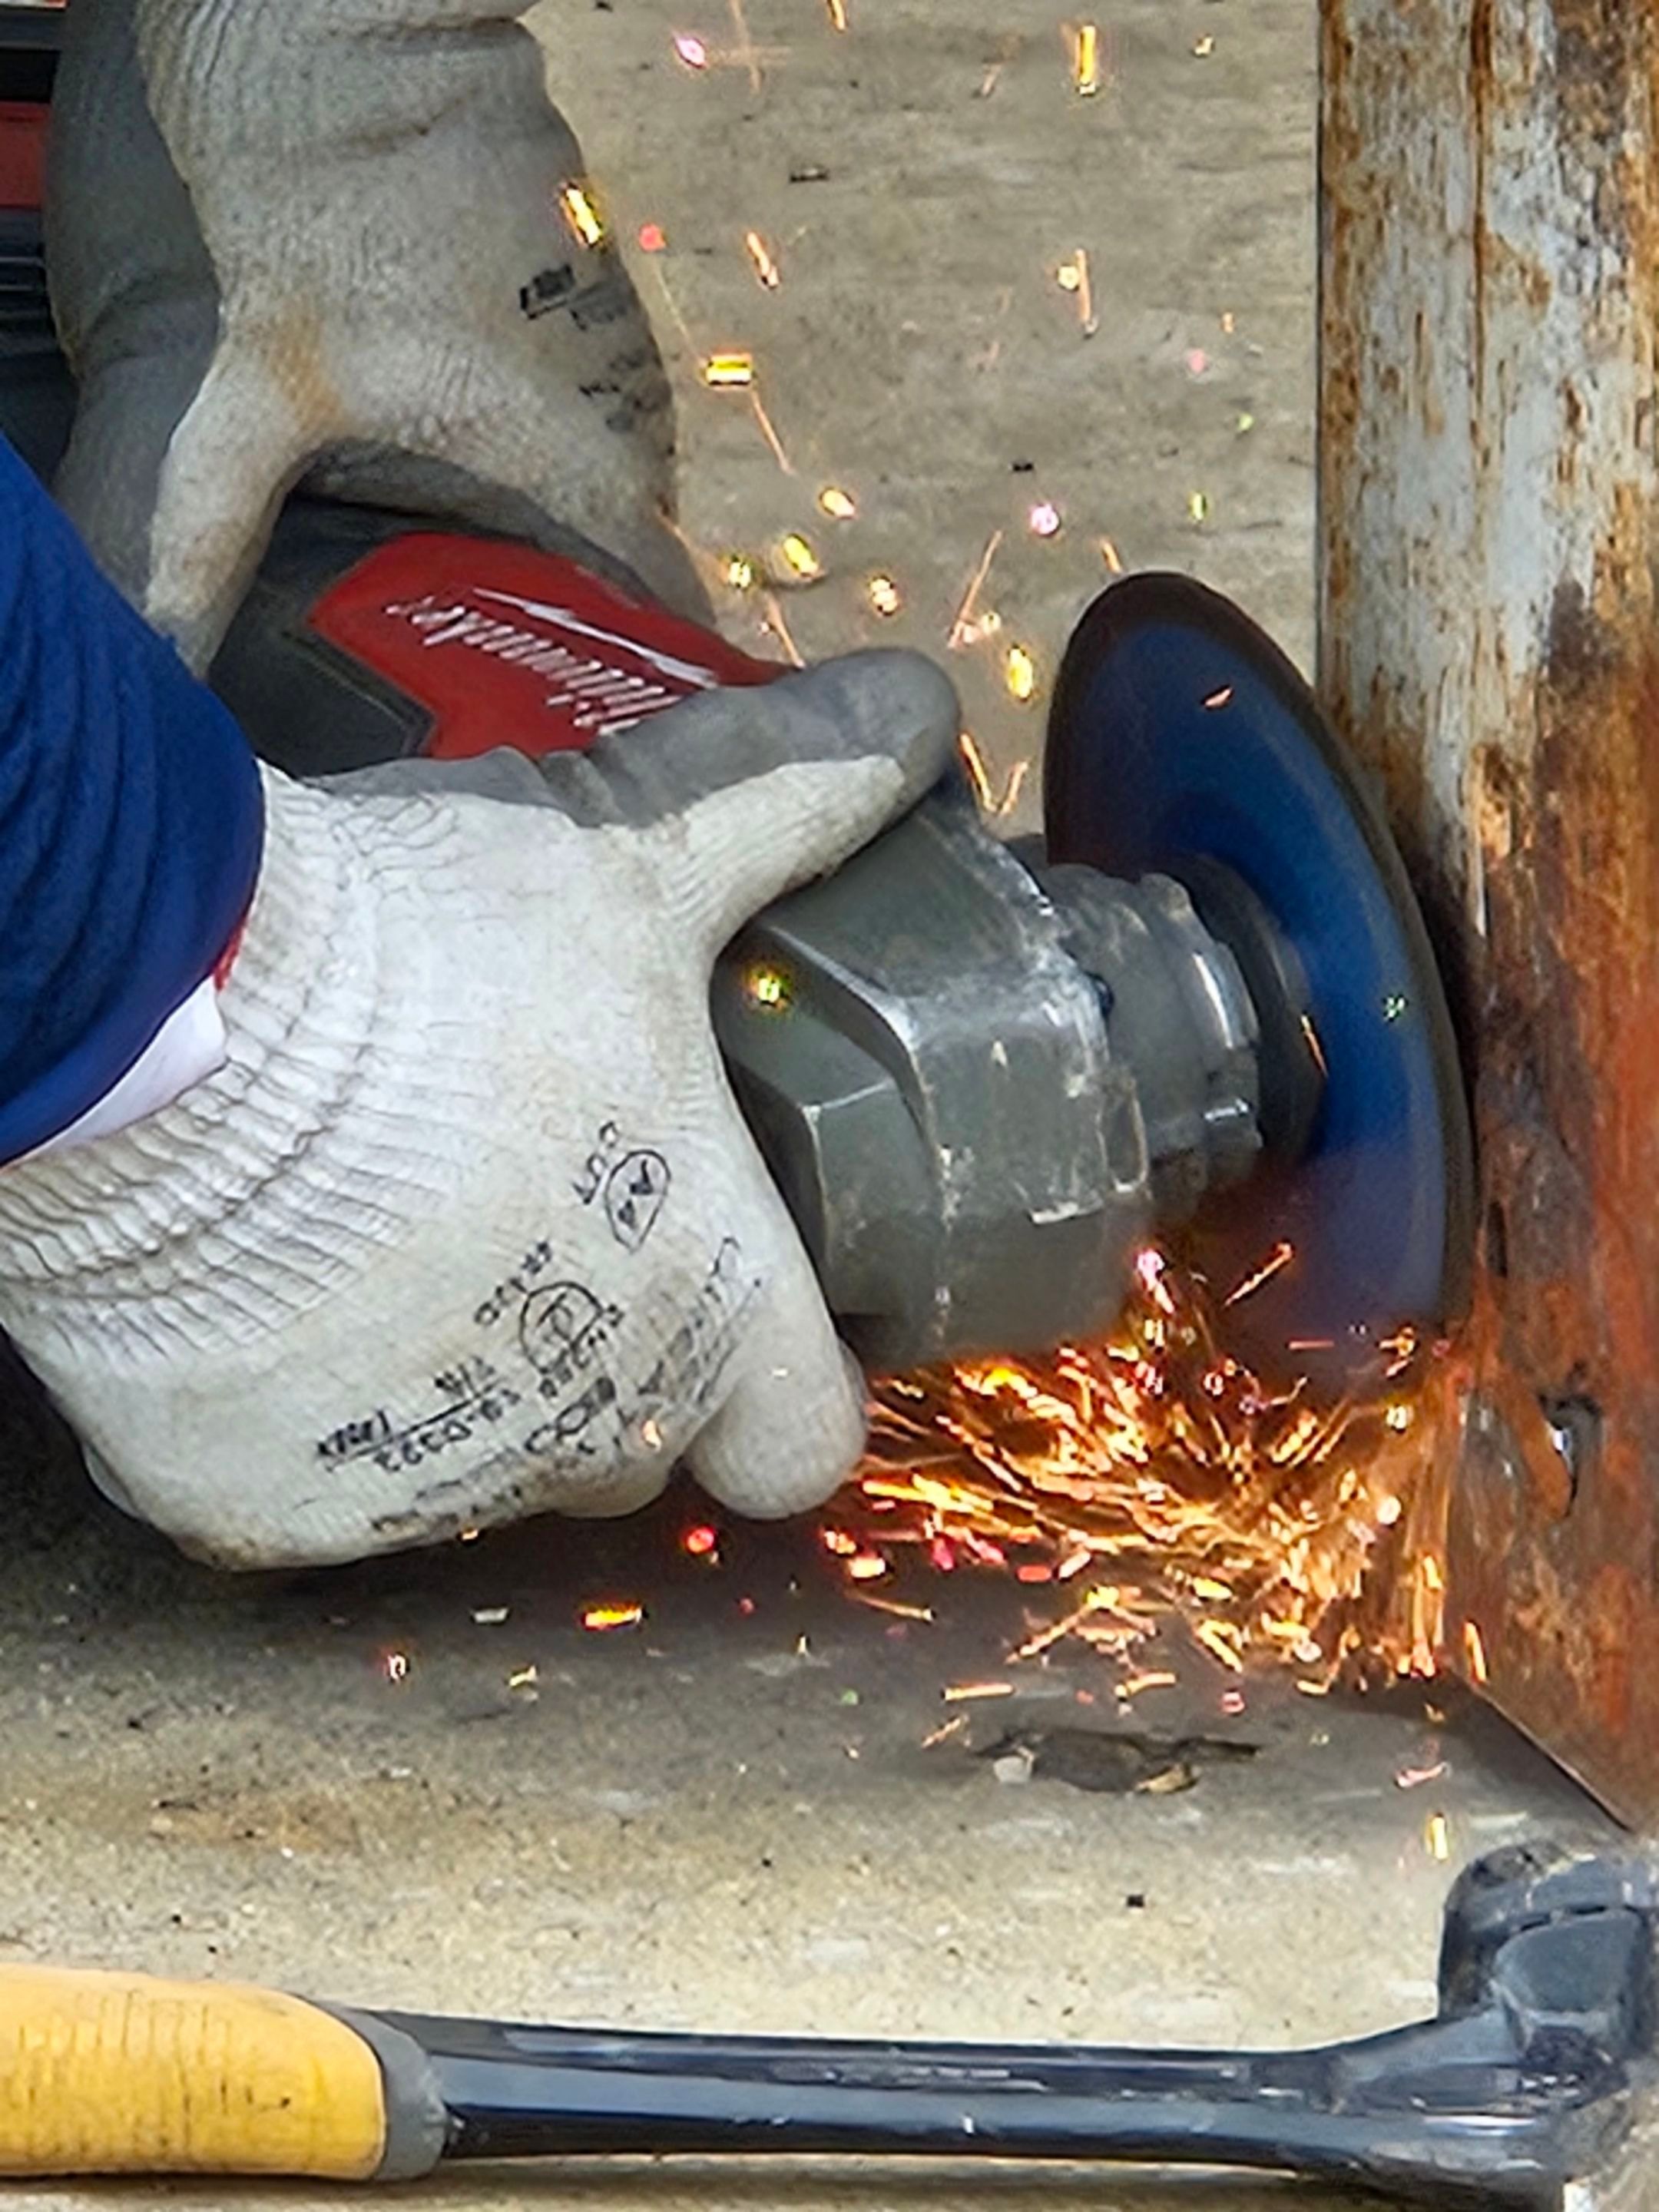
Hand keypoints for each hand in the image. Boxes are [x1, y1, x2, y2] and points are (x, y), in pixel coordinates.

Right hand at [0, 651, 959, 1568]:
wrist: (159, 1024)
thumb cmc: (430, 957)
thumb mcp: (634, 856)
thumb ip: (787, 793)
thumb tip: (914, 701)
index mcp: (708, 1310)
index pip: (807, 1441)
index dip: (790, 1386)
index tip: (753, 1316)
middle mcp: (579, 1435)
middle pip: (633, 1448)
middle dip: (610, 1358)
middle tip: (548, 1220)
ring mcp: (416, 1485)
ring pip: (471, 1471)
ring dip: (458, 1379)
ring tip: (393, 1229)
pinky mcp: (259, 1505)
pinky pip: (311, 1478)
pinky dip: (302, 1411)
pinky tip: (275, 1288)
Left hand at [46, 0, 701, 671]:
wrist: (346, 32)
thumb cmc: (314, 218)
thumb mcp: (248, 402)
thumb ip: (206, 541)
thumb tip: (159, 654)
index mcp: (575, 457)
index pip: (666, 606)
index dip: (647, 672)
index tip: (607, 718)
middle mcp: (628, 406)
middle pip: (632, 546)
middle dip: (586, 607)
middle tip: (514, 668)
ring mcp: (619, 335)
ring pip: (613, 465)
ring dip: (566, 517)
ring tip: (494, 572)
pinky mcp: (593, 276)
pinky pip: (592, 392)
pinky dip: (551, 434)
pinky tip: (477, 450)